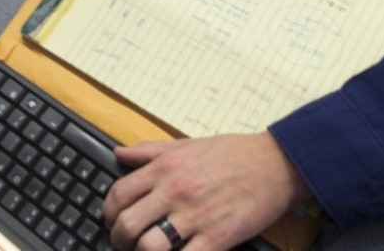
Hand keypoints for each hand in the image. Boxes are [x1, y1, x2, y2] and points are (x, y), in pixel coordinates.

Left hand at [104, 133, 309, 250]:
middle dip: (119, 239)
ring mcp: (195, 216)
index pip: (119, 194)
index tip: (111, 219)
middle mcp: (174, 191)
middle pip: (128, 223)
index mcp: (165, 168)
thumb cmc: (233, 154)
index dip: (108, 212)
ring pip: (150, 245)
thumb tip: (119, 153)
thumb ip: (149, 150)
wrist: (275, 163)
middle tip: (123, 243)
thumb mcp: (186, 144)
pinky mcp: (218, 237)